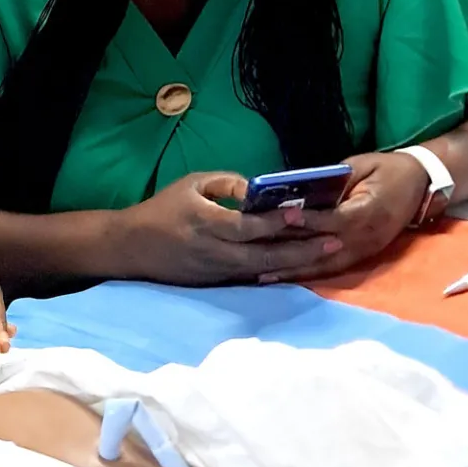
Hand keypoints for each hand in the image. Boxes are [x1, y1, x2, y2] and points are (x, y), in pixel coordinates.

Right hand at [119, 172, 343, 285]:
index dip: (276, 223)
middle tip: (334, 241)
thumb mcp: (191, 184)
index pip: (248, 226)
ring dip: (296, 264)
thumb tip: (259, 189)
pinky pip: (252, 279)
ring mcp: (217, 271)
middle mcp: (215, 251)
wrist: (133, 247)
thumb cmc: (163, 208)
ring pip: (263, 272)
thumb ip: (227, 184)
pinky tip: (300, 268)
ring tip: (325, 254)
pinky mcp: (217, 283)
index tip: (302, 215)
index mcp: (206, 223)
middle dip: (301, 250)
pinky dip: (278, 274)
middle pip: (264, 256)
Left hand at [251, 150, 426, 283]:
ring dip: (295, 271)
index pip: (336, 219)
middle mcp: (368, 237)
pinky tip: (284, 277)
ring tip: (263, 275)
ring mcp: (366, 250)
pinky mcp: (363, 257)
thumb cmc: (387, 170)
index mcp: (370, 211)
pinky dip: (308, 274)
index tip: (284, 217)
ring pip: (326, 265)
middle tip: (258, 253)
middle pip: (325, 248)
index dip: (310, 219)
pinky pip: (333, 269)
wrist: (420, 184)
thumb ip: (332, 182)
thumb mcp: (360, 167)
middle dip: (291, 251)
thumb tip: (299, 193)